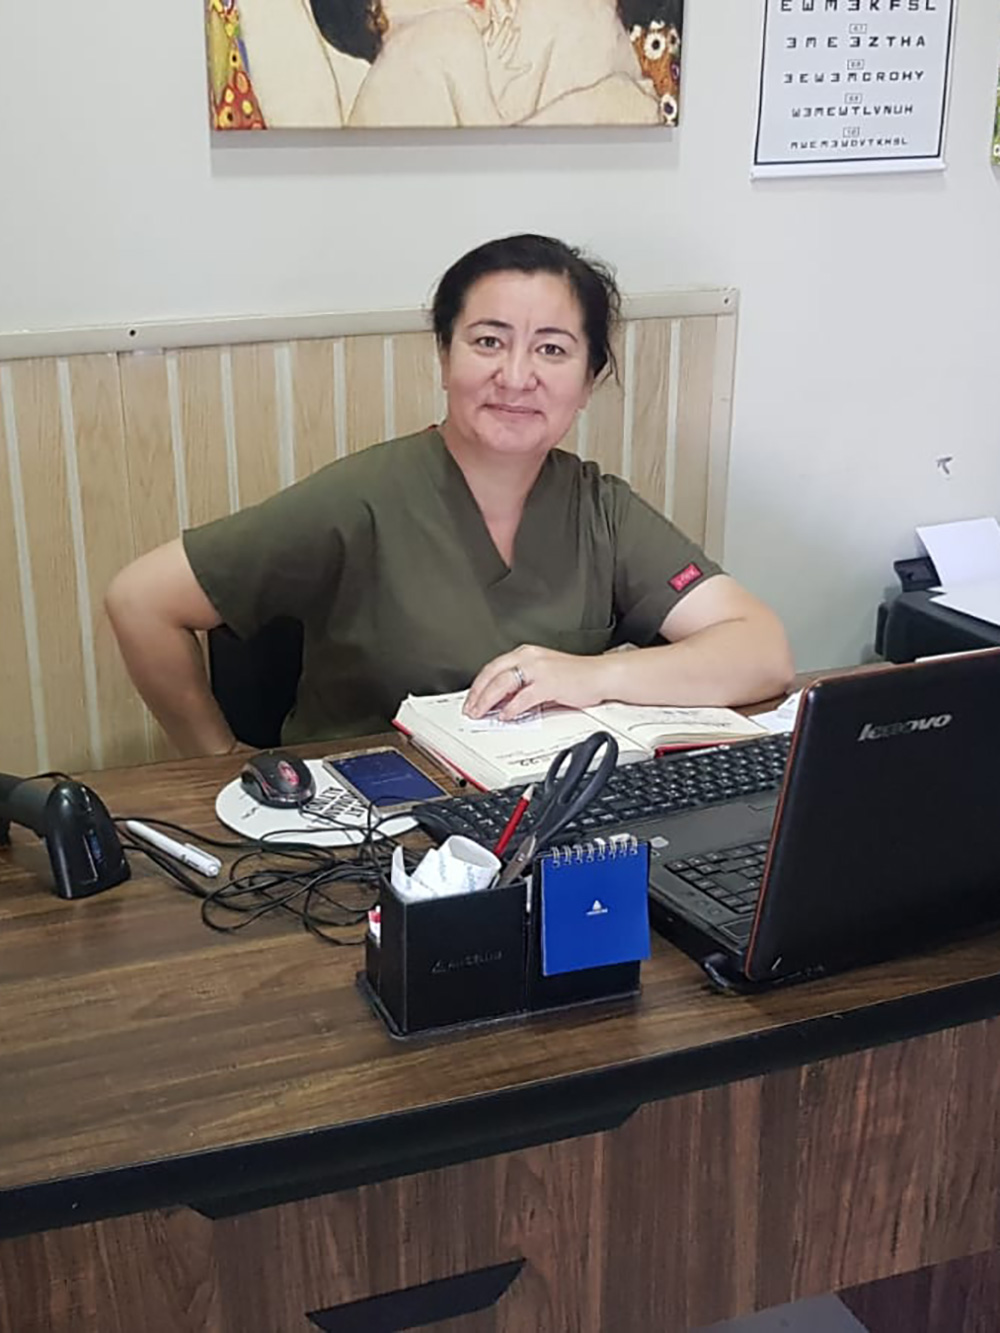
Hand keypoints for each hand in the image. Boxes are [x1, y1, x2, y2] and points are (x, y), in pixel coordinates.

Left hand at [463, 644, 610, 719]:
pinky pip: (523, 697)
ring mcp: (539, 669)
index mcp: (526, 653)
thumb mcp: (544, 675)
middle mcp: (530, 657)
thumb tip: (502, 702)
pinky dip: (511, 708)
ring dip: (488, 701)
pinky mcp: (549, 683)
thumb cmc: (577, 676)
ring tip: (481, 713)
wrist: (601, 675)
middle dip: (478, 694)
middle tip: (471, 709)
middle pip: (493, 673)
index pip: (493, 667)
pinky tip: (506, 716)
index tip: (471, 699)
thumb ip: (523, 685)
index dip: (478, 684)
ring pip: (503, 684)